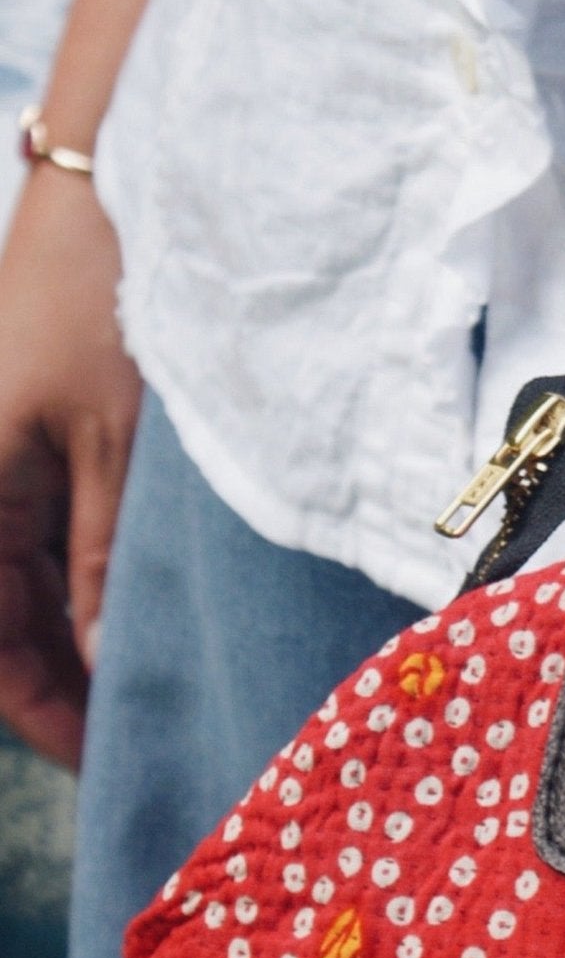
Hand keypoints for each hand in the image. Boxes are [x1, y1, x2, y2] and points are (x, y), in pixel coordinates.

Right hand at [0, 163, 140, 767]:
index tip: (109, 763)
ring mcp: (1, 461)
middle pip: (10, 624)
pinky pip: (49, 538)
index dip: (48, 715)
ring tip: (156, 690)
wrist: (110, 194)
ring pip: (31, 586)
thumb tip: (103, 665)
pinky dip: (88, 585)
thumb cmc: (109, 306)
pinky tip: (138, 618)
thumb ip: (105, 565)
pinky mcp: (33, 438)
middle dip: (67, 687)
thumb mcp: (118, 452)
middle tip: (147, 738)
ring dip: (80, 640)